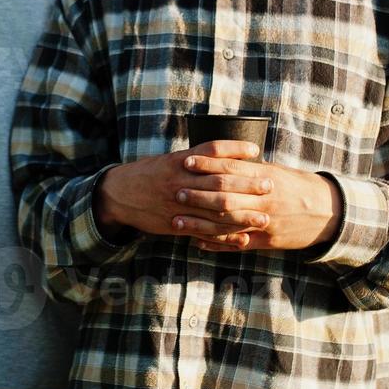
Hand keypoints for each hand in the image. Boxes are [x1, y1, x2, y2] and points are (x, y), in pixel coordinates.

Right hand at [95, 141, 271, 238]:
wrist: (119, 194)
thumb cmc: (149, 174)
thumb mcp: (170, 160)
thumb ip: (196, 160)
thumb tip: (227, 157)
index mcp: (180, 161)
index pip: (211, 151)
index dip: (234, 149)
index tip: (256, 150)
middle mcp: (180, 181)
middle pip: (219, 182)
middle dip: (246, 186)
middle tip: (269, 186)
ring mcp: (178, 204)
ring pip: (214, 211)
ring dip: (242, 216)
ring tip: (264, 218)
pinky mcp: (175, 224)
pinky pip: (203, 232)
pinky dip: (224, 237)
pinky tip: (242, 239)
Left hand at [175, 156, 341, 251]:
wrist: (328, 212)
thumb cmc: (297, 186)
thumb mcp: (276, 171)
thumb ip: (250, 169)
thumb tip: (223, 158)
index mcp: (266, 177)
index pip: (231, 168)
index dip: (207, 164)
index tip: (186, 161)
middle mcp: (264, 199)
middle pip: (225, 196)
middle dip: (198, 194)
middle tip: (177, 191)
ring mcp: (265, 222)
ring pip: (227, 223)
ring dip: (200, 222)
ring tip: (178, 220)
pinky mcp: (267, 241)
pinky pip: (237, 243)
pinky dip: (216, 243)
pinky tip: (197, 242)